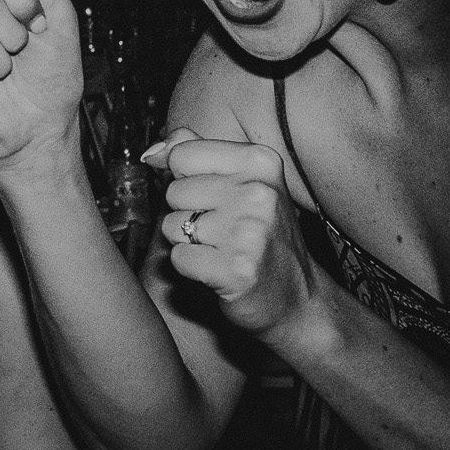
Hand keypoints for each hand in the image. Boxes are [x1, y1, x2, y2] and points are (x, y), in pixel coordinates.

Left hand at [153, 132, 326, 341]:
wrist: (296, 296)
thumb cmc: (260, 235)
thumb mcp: (241, 180)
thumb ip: (195, 154)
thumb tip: (152, 152)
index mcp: (260, 162)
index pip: (182, 153)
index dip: (185, 178)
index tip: (211, 196)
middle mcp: (259, 192)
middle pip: (174, 191)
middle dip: (187, 213)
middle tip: (221, 229)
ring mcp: (250, 231)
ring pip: (173, 225)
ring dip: (187, 242)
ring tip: (220, 248)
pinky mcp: (236, 270)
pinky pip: (178, 258)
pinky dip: (190, 267)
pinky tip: (217, 269)